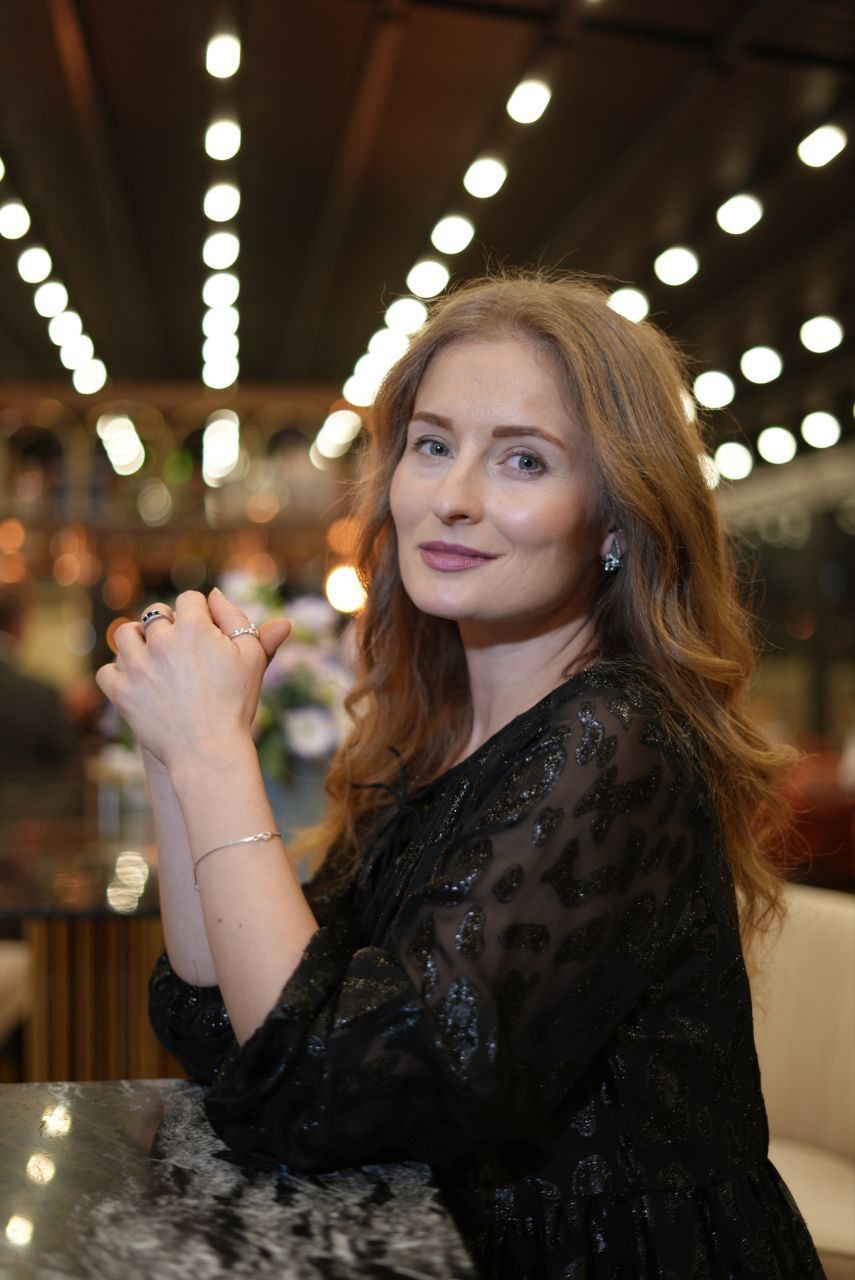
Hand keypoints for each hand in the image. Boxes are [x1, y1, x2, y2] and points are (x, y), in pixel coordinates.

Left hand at [96, 590, 291, 771]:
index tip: (205, 633)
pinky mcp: (121, 692)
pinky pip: (106, 671)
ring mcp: (137, 666)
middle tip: (181, 650)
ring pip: (125, 634)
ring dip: (137, 640)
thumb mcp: (253, 658)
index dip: (200, 614)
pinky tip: (135, 680)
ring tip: (152, 657)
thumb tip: (217, 594)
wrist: (209, 752)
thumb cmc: (236, 704)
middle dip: (168, 626)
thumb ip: (239, 620)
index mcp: (194, 627)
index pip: (189, 599)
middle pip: (155, 614)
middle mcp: (160, 640)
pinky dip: (117, 673)